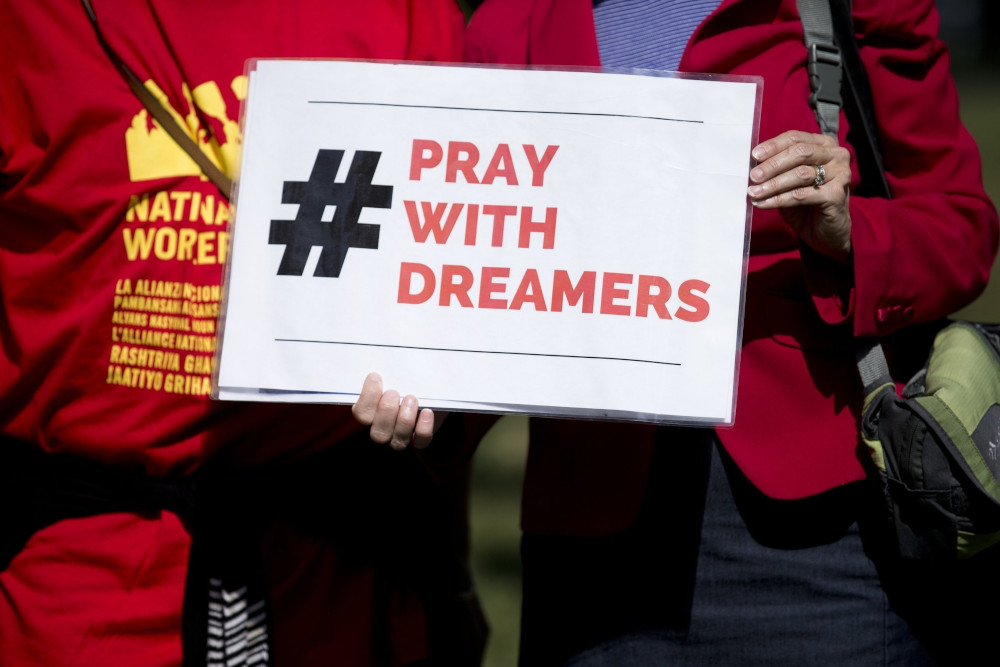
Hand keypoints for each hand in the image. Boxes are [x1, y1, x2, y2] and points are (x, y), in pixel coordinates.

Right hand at [351, 372, 444, 449]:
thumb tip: (382, 352)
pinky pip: (420, 443)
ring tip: (412, 399)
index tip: (376, 377)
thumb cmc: (409, 375)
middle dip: (386, 412)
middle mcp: (384, 428)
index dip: (367, 398)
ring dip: (404, 420)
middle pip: (378, 434)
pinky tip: (427, 412)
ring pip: (397, 442)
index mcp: (371, 411)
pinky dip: (424, 429)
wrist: (434, 384)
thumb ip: (389, 368)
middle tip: (394, 392)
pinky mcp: (421, 438)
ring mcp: (402, 436)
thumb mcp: (398, 370)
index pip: (361, 414)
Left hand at [747, 130, 852, 263]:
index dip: (773, 146)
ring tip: (754, 192)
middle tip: (753, 176)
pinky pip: (802, 195)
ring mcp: (840, 174)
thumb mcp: (788, 182)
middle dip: (773, 165)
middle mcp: (836, 155)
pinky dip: (779, 199)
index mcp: (824, 145)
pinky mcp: (836, 194)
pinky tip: (763, 203)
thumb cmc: (805, 203)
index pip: (796, 138)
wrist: (825, 232)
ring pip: (800, 174)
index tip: (754, 155)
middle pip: (800, 152)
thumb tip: (753, 166)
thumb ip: (777, 170)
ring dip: (773, 184)